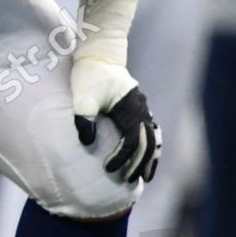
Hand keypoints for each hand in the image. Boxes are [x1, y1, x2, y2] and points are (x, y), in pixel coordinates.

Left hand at [72, 58, 159, 182]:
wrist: (98, 54)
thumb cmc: (88, 75)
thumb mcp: (82, 98)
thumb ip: (84, 120)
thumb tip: (87, 143)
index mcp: (130, 110)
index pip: (131, 143)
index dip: (121, 158)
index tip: (109, 170)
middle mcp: (140, 110)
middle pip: (147, 144)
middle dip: (141, 165)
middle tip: (133, 182)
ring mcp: (141, 107)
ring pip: (154, 138)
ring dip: (151, 158)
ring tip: (147, 175)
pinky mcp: (137, 106)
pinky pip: (150, 130)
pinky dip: (151, 145)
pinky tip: (147, 154)